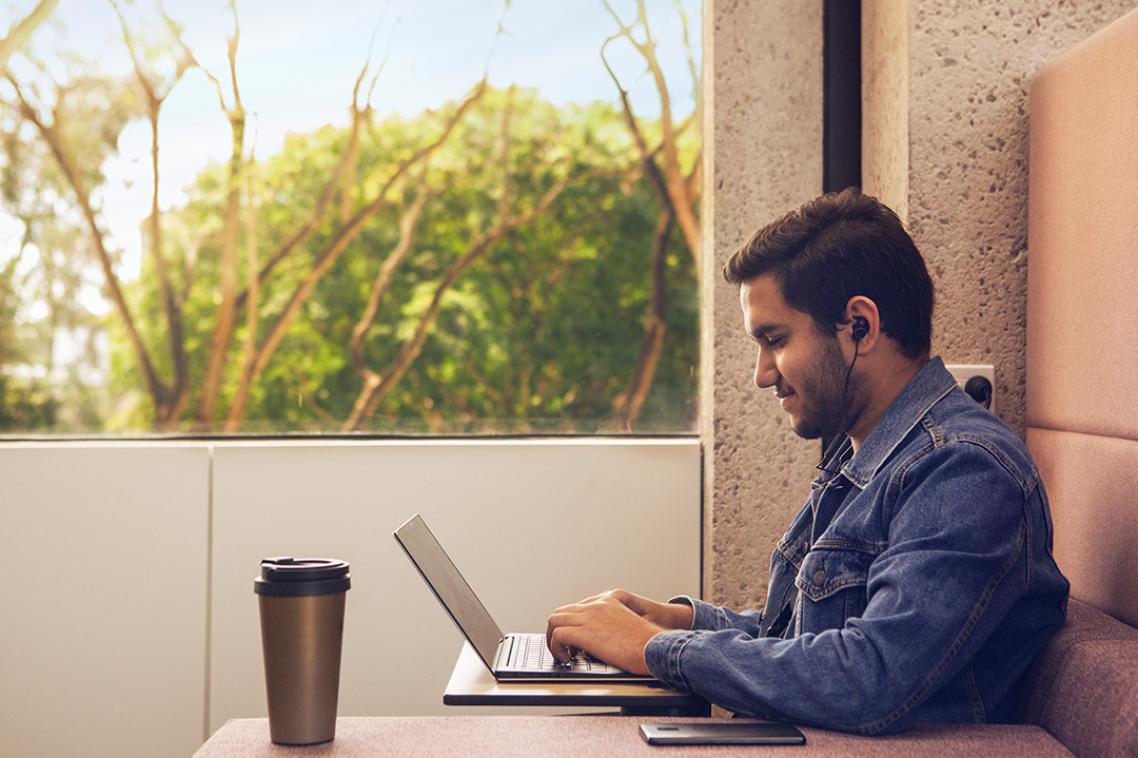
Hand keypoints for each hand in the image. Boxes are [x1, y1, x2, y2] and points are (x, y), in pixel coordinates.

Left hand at [545, 589, 686, 675]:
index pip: (577, 608)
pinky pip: (558, 635)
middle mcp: (595, 605)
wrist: (654, 647)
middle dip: (557, 630)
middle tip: (563, 648)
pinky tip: (568, 659)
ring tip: (562, 654)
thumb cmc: (646, 643)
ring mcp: (589, 616)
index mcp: (607, 601)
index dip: (571, 625)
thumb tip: (596, 643)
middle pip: (562, 612)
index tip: (572, 640)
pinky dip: (557, 648)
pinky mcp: (584, 631)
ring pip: (555, 620)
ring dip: (554, 639)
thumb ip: (609, 626)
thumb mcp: (626, 626)